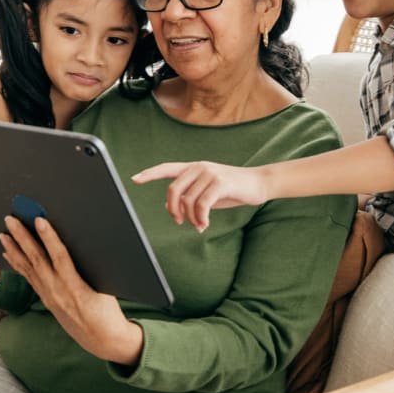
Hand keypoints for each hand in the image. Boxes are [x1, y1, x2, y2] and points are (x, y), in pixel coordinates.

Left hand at [0, 216, 143, 364]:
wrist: (101, 339)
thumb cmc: (108, 312)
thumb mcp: (106, 288)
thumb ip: (91, 269)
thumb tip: (85, 245)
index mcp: (75, 287)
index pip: (59, 256)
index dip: (49, 237)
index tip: (40, 220)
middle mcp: (57, 291)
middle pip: (36, 259)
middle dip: (22, 238)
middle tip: (10, 220)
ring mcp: (49, 296)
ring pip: (28, 269)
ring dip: (14, 250)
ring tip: (3, 234)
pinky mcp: (46, 300)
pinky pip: (29, 278)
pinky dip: (18, 265)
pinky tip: (10, 255)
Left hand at [132, 162, 268, 231]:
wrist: (259, 183)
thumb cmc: (233, 189)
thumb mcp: (208, 192)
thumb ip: (190, 195)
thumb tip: (170, 205)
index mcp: (194, 168)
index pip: (166, 168)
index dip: (149, 174)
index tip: (134, 179)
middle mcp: (199, 167)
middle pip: (173, 190)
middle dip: (173, 210)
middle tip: (181, 222)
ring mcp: (209, 173)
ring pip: (188, 201)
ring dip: (192, 219)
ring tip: (200, 225)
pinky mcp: (220, 183)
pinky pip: (201, 205)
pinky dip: (200, 218)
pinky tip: (205, 224)